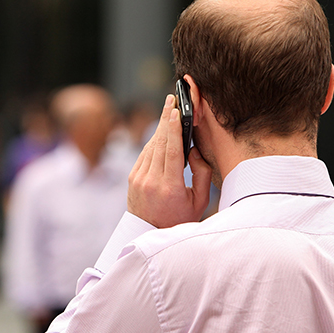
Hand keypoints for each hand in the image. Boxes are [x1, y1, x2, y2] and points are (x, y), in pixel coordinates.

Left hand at [127, 95, 211, 228]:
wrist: (149, 233)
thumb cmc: (180, 219)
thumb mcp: (199, 202)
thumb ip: (200, 174)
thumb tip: (195, 150)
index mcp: (169, 188)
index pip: (171, 152)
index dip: (173, 129)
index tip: (176, 111)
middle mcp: (150, 181)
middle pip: (159, 143)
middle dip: (166, 119)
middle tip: (171, 99)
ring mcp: (138, 179)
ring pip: (151, 146)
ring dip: (160, 127)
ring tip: (168, 109)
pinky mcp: (133, 177)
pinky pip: (145, 153)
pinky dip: (154, 140)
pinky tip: (162, 130)